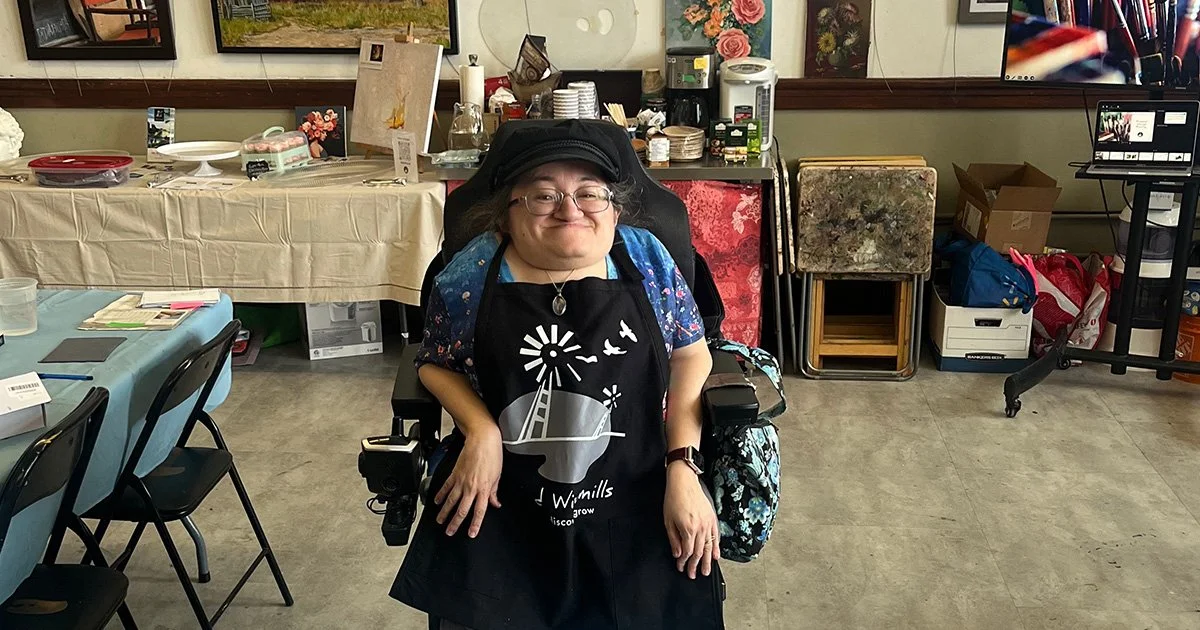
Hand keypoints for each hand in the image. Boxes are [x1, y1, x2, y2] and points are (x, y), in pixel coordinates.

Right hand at [434, 424, 502, 537]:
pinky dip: (440, 495)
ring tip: (440, 521)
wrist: (482, 439)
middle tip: (450, 532)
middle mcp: (471, 486)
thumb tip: (495, 503)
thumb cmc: (492, 454)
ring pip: (451, 501)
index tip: (471, 533)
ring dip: (444, 512)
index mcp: (484, 488)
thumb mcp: (498, 475)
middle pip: (462, 509)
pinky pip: (446, 487)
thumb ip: (494, 492)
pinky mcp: (454, 473)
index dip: (475, 524)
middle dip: (455, 523)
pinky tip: (436, 501)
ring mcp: (461, 480)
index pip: (480, 511)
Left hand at [663, 461, 718, 578]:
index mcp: (688, 529)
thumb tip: (678, 554)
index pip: (688, 552)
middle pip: (699, 552)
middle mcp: (700, 528)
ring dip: (708, 561)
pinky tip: (716, 555)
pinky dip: (716, 547)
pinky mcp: (712, 518)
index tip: (681, 568)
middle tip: (693, 575)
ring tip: (706, 571)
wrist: (684, 482)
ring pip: (709, 547)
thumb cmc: (673, 498)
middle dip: (696, 565)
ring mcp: (708, 523)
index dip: (684, 562)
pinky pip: (716, 536)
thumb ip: (674, 539)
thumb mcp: (668, 521)